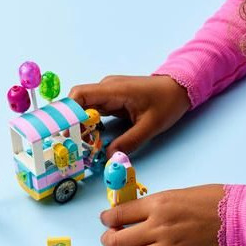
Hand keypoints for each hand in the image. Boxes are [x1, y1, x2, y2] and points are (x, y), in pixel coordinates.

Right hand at [69, 74, 190, 158]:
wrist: (180, 88)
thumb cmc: (167, 102)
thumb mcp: (150, 126)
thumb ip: (129, 142)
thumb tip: (108, 157)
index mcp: (114, 90)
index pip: (80, 95)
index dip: (68, 112)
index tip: (65, 132)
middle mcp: (107, 89)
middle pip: (78, 104)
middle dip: (71, 124)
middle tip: (69, 146)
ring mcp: (109, 94)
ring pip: (84, 109)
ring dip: (79, 126)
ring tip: (77, 146)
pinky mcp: (113, 100)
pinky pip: (94, 111)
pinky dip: (89, 125)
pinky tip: (89, 140)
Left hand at [100, 184, 225, 245]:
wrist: (241, 218)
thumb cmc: (214, 201)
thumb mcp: (178, 193)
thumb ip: (153, 205)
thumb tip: (131, 215)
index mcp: (158, 205)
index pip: (116, 216)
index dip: (107, 221)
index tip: (108, 222)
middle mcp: (159, 227)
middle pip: (116, 242)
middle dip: (110, 242)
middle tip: (114, 241)